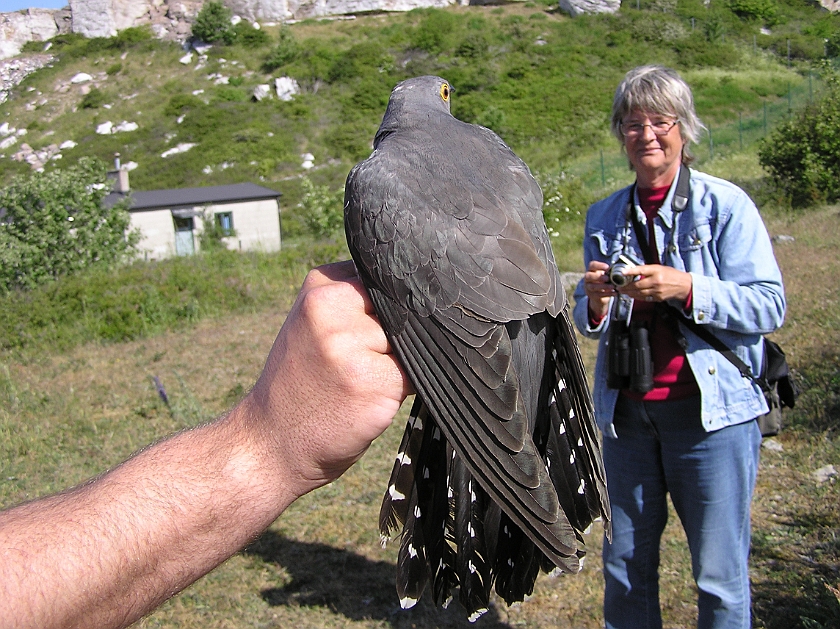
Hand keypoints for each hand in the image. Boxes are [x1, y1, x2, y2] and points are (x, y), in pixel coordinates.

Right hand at [241, 260, 412, 498]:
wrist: (272, 442)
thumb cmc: (302, 383)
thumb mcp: (314, 324)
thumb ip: (355, 299)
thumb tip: (419, 295)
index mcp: (321, 288)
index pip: (387, 282)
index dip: (389, 310)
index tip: (368, 335)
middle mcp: (332, 309)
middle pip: (401, 313)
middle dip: (393, 340)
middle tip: (356, 366)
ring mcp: (350, 346)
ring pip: (409, 344)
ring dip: (397, 367)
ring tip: (357, 384)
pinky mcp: (371, 381)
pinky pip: (413, 375)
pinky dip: (400, 391)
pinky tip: (366, 401)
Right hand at [583, 260, 615, 320]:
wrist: (600, 294)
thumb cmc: (604, 281)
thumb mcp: (606, 275)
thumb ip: (609, 272)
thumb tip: (617, 270)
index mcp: (591, 270)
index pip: (592, 265)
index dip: (599, 265)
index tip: (607, 267)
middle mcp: (587, 278)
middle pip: (588, 276)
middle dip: (598, 277)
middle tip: (608, 278)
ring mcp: (588, 287)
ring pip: (593, 287)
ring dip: (604, 286)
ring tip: (613, 286)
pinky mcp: (592, 295)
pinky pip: (599, 295)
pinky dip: (608, 294)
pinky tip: (615, 293)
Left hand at [615, 263, 691, 303]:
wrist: (684, 285)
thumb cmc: (671, 275)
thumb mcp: (659, 268)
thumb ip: (647, 269)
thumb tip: (633, 270)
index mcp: (657, 271)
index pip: (641, 270)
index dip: (631, 271)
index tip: (622, 272)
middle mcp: (656, 281)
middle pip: (637, 285)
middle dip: (626, 286)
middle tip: (619, 287)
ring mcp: (657, 291)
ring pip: (639, 293)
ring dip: (629, 293)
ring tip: (623, 291)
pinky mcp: (658, 298)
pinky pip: (644, 298)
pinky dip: (637, 297)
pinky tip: (632, 295)